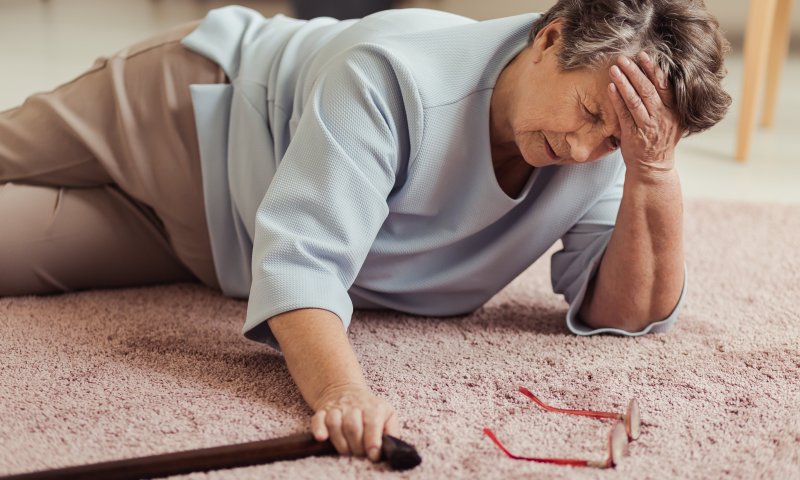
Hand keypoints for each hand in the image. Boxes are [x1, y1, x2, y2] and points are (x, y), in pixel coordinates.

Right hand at [311, 383, 399, 461]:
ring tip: (346, 451)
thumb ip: (392, 430)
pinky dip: (318, 429)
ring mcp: (337, 407)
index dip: (372, 441)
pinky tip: (322, 438)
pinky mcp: (323, 411)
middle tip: (359, 455)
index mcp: (373, 407)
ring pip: (335, 423)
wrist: (347, 391)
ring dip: (340, 442)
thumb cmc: (370, 410)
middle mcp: (354, 405)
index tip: (373, 456)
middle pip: (352, 426)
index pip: (372, 423)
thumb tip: (392, 446)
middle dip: (356, 446)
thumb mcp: (387, 415)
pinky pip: (318, 419)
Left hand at [608, 51, 682, 178]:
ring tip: (614, 68)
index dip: (653, 69)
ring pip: (636, 100)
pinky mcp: (633, 135)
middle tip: (624, 58)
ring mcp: (648, 126)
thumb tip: (661, 75)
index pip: (664, 85)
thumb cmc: (660, 139)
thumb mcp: (672, 119)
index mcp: (674, 110)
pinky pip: (624, 114)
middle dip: (635, 72)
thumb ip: (668, 100)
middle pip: (648, 89)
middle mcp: (662, 116)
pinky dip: (617, 99)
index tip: (643, 55)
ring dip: (624, 82)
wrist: (653, 167)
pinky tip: (610, 87)